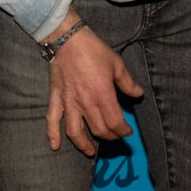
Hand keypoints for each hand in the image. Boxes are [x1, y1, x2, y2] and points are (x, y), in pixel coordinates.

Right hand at [45, 23, 144, 154]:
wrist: (68, 40)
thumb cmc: (94, 50)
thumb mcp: (117, 64)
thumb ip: (128, 82)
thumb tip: (138, 94)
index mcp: (102, 94)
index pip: (115, 122)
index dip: (123, 130)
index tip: (128, 131)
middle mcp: (86, 103)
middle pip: (99, 130)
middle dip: (110, 137)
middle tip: (115, 136)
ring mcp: (69, 103)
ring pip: (75, 132)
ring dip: (84, 145)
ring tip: (90, 151)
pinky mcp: (56, 99)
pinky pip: (52, 120)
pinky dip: (52, 135)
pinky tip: (55, 147)